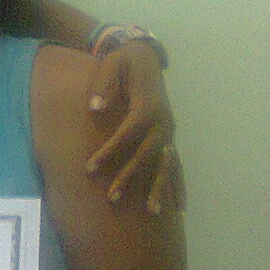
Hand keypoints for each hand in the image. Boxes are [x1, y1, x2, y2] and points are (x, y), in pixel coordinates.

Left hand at [84, 42, 182, 212]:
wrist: (145, 57)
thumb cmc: (124, 61)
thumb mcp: (111, 63)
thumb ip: (103, 84)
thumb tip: (94, 107)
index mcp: (148, 102)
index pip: (129, 130)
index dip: (111, 150)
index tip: (90, 167)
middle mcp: (163, 120)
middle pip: (148, 152)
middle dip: (130, 175)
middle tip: (111, 197)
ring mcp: (169, 131)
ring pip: (165, 163)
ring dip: (158, 188)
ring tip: (150, 212)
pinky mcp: (169, 137)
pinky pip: (176, 165)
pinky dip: (178, 186)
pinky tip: (179, 208)